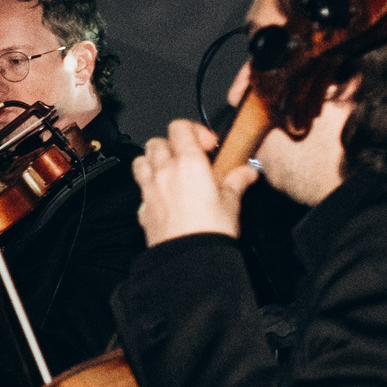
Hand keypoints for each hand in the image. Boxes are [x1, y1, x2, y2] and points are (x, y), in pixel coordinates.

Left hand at [132, 119, 254, 246]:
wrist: (189, 259)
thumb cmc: (211, 230)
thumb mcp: (231, 202)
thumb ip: (236, 181)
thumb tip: (247, 172)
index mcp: (188, 162)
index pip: (180, 127)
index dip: (193, 130)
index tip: (208, 145)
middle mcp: (164, 171)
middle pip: (157, 142)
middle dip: (172, 145)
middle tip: (190, 159)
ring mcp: (149, 189)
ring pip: (141, 161)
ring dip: (154, 162)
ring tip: (172, 173)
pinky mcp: (143, 209)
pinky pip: (140, 189)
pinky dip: (149, 188)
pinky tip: (164, 198)